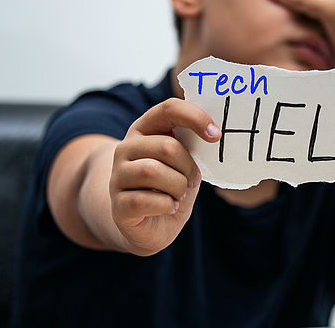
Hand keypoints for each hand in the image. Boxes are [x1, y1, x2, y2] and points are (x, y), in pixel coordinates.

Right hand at [109, 98, 220, 255]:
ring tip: (178, 195)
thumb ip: (193, 145)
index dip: (195, 118)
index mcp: (145, 129)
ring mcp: (117, 176)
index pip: (169, 109)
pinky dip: (167, 205)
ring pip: (154, 172)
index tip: (216, 135)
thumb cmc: (171, 187)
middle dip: (189, 167)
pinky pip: (146, 200)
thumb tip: (214, 133)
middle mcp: (125, 148)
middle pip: (167, 146)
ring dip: (178, 187)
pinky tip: (168, 207)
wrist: (150, 226)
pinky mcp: (118, 204)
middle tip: (192, 180)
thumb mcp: (185, 162)